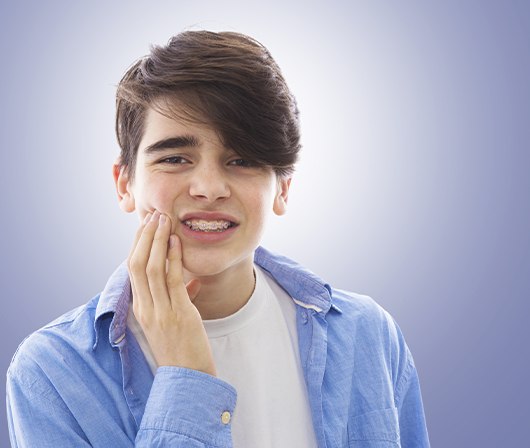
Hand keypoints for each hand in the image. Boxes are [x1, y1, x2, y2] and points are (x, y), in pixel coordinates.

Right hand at [127, 210, 216, 376]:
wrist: (189, 378)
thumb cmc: (182, 349)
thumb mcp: (174, 322)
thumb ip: (178, 299)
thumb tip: (190, 282)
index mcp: (141, 309)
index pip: (133, 269)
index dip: (138, 244)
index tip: (146, 225)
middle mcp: (145, 308)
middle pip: (137, 264)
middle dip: (144, 236)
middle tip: (153, 215)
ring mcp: (160, 311)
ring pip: (151, 269)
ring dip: (156, 241)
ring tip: (163, 220)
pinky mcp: (178, 314)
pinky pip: (171, 281)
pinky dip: (172, 258)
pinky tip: (176, 242)